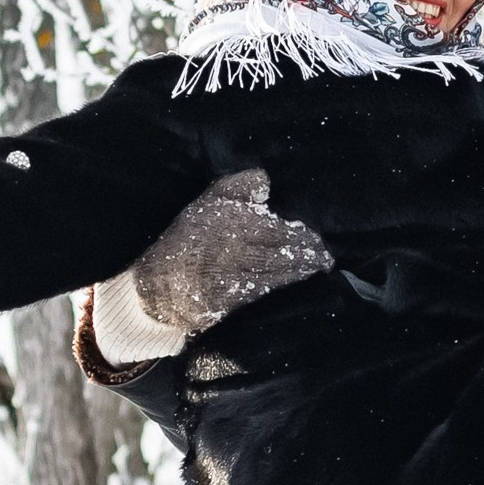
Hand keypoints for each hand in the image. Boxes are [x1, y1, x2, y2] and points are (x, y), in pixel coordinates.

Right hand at [81, 169, 329, 377]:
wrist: (158, 282)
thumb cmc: (187, 236)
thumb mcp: (209, 200)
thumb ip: (240, 186)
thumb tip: (267, 181)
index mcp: (237, 224)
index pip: (282, 232)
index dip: (304, 238)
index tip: (318, 239)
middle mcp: (240, 252)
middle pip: (285, 255)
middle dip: (309, 257)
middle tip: (326, 257)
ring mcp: (237, 279)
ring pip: (279, 275)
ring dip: (302, 274)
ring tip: (319, 269)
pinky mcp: (233, 303)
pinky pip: (265, 294)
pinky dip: (283, 289)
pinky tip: (295, 285)